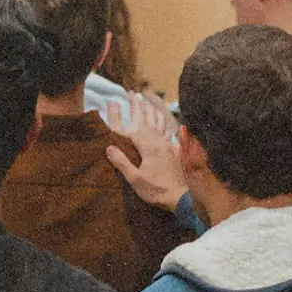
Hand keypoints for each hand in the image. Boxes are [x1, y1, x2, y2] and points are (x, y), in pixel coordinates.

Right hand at [105, 92, 188, 212]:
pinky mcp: (175, 153)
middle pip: (148, 120)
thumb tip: (109, 147)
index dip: (129, 111)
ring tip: (150, 102)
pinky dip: (166, 126)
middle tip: (133, 93)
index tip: (122, 98)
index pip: (136, 124)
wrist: (182, 198)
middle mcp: (160, 142)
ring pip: (161, 124)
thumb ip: (122, 162)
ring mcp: (169, 147)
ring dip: (154, 111)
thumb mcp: (135, 179)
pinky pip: (170, 134)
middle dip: (140, 106)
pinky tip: (166, 124)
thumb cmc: (156, 191)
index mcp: (149, 147)